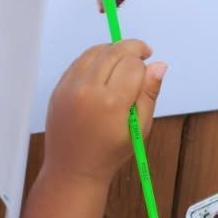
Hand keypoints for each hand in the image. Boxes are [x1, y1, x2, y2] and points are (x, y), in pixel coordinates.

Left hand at [43, 41, 166, 187]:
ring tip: (123, 61)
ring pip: (94, 52)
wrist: (73, 169)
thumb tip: (159, 64)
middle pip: (114, 52)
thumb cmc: (110, 153)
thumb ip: (149, 94)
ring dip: (112, 50)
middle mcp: (87, 90)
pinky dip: (94, 60)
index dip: (144, 65)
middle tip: (143, 53)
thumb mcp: (139, 128)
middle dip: (132, 48)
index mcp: (111, 103)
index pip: (133, 65)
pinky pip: (79, 62)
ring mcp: (69, 88)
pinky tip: (104, 71)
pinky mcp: (58, 89)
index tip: (148, 68)